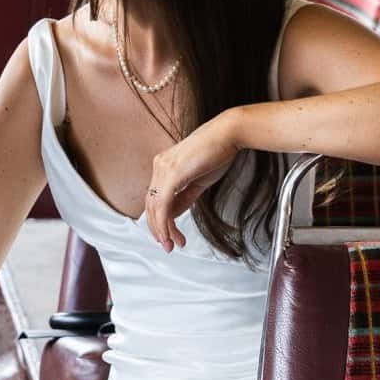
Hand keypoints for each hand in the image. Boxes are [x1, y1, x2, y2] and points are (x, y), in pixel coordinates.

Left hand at [145, 110, 241, 249]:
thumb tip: (174, 213)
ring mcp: (163, 168)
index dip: (160, 220)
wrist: (228, 134)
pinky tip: (171, 234)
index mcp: (164, 166)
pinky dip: (165, 223)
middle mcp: (159, 166)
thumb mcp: (198, 181)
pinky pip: (162, 204)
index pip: (155, 199)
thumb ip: (184, 197)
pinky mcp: (171, 173)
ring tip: (172, 244)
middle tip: (168, 245)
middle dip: (159, 229)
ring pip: (155, 207)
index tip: (169, 235)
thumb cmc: (218, 152)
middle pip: (151, 205)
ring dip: (162, 230)